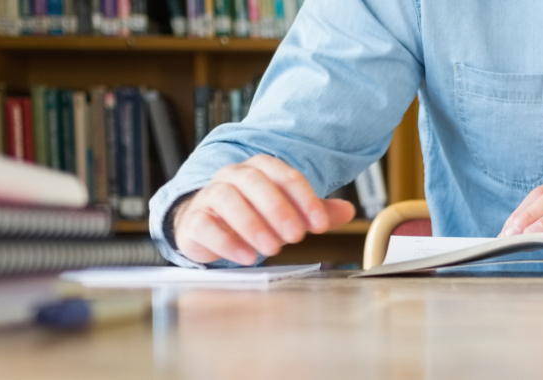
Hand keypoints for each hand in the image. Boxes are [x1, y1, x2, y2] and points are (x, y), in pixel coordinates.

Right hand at [173, 155, 356, 264]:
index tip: (320, 225)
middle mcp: (233, 176)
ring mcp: (210, 195)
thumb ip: (316, 211)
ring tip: (272, 249)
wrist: (208, 226)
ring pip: (227, 199)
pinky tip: (247, 256)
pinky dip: (227, 241)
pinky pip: (205, 224)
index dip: (305, 198)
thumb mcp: (288, 213)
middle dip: (279, 209)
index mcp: (260, 168)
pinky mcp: (194, 220)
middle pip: (254, 182)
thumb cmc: (253, 215)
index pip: (284, 174)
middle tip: (296, 237)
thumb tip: (348, 211)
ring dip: (253, 225)